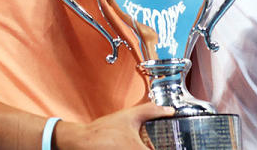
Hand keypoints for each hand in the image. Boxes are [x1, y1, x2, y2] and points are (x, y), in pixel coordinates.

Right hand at [54, 102, 174, 149]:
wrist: (82, 141)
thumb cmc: (102, 131)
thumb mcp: (129, 116)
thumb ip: (151, 111)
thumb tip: (169, 110)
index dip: (170, 147)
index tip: (174, 144)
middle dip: (157, 147)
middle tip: (158, 143)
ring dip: (147, 148)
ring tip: (144, 143)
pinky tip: (133, 146)